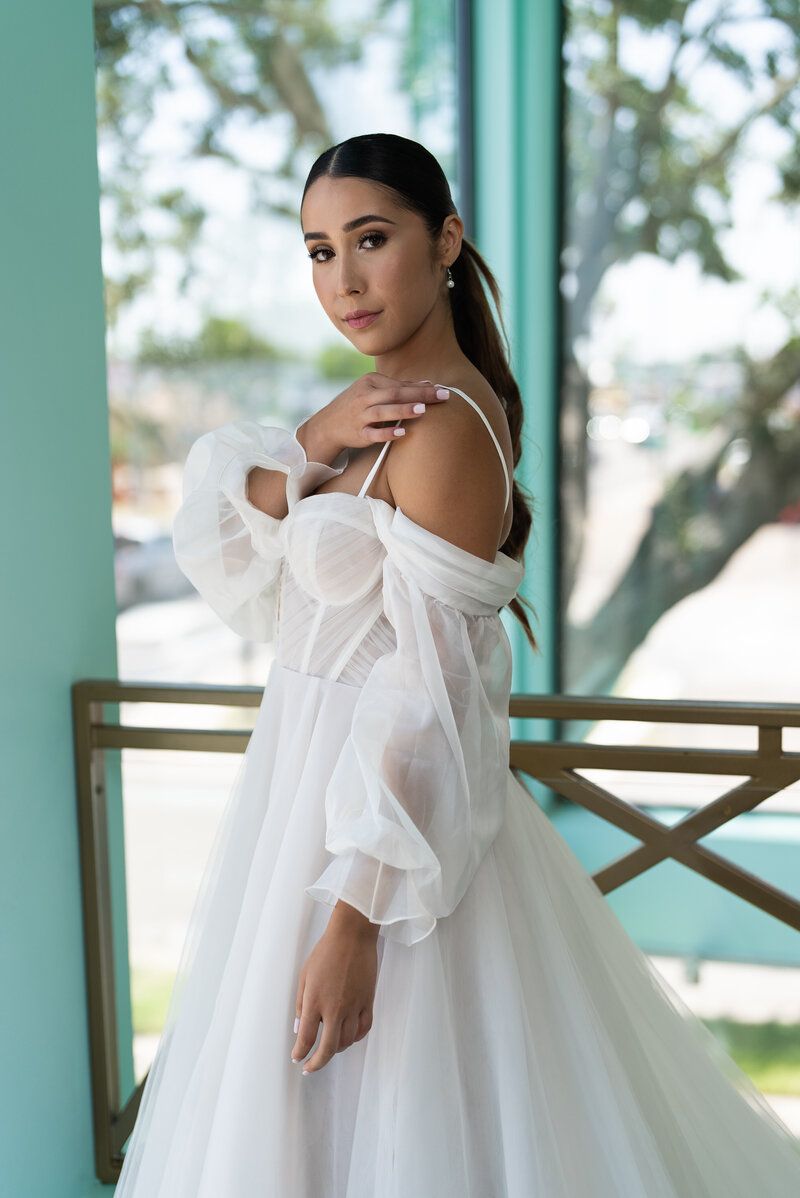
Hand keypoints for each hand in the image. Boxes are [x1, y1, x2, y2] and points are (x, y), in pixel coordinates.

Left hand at [291, 909, 378, 1073]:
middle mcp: (335, 1009)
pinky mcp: (368, 1001)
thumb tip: (299, 1028)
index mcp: (315, 1001)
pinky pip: (364, 1028)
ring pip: (346, 1041)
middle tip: (310, 1068)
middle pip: (327, 1048)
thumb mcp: (304, 976)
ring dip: (335, 1049)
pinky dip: (356, 1038)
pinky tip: (349, 1037)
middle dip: (317, 1063)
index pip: (306, 1038)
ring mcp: (353, 1006)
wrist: (352, 937)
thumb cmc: (325, 952)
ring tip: (328, 1048)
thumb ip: (302, 1004)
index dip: (300, 1053)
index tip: (297, 1058)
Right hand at [310, 372, 450, 458]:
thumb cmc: (357, 406)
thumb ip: (399, 388)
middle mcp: (364, 396)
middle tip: (442, 396)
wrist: (328, 425)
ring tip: (423, 410)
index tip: (442, 390)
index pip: (399, 384)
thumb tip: (427, 384)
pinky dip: (387, 433)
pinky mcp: (358, 433)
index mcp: (370, 382)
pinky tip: (401, 433)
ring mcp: (360, 415)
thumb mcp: (373, 391)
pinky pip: (373, 433)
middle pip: (395, 394)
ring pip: (383, 411)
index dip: (421, 387)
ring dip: (404, 410)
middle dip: (419, 395)